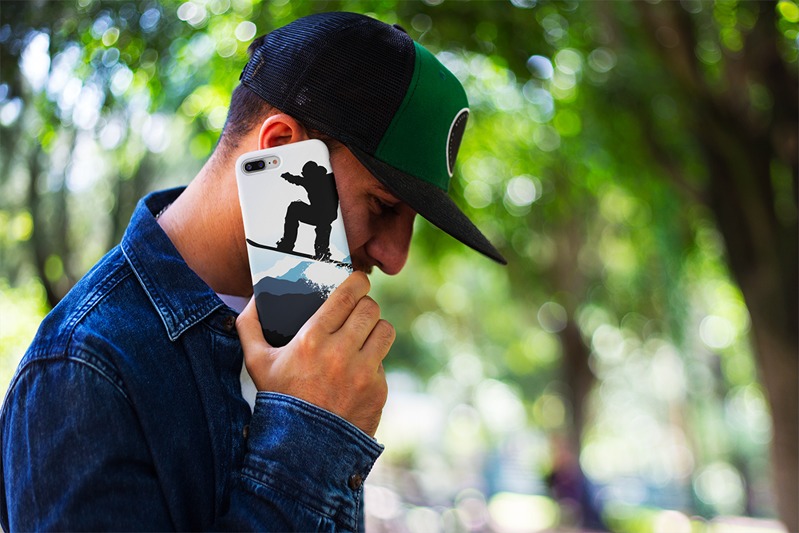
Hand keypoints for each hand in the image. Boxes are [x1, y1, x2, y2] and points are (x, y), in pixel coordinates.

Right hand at [236, 272, 393, 436]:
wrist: (302, 450)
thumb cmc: (279, 400)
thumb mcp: (256, 363)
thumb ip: (249, 327)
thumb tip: (253, 299)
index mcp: (312, 339)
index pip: (348, 295)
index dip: (358, 282)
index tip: (358, 281)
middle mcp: (341, 353)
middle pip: (370, 309)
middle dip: (365, 305)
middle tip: (358, 310)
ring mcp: (363, 373)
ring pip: (385, 330)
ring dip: (375, 329)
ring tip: (364, 335)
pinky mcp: (378, 390)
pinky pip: (383, 362)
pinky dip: (373, 362)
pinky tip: (358, 370)